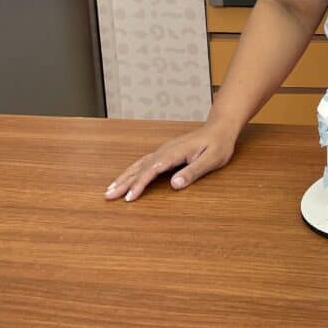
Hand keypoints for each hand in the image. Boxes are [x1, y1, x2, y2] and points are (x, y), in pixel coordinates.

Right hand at [104, 121, 238, 201]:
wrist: (220, 128)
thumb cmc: (218, 144)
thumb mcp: (211, 160)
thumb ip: (193, 172)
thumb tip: (174, 184)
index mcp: (175, 152)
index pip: (152, 170)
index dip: (139, 184)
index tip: (129, 198)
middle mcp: (165, 150)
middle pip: (140, 167)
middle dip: (124, 182)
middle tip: (108, 196)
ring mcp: (163, 150)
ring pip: (139, 164)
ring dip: (124, 177)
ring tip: (109, 189)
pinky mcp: (165, 152)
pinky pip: (144, 162)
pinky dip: (132, 171)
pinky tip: (125, 177)